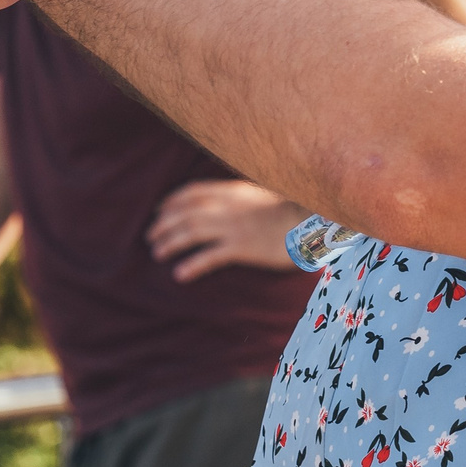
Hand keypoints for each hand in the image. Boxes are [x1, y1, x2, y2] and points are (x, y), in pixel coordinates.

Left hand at [147, 180, 305, 280]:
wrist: (313, 219)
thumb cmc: (293, 210)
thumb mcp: (265, 194)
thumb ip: (244, 196)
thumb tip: (230, 200)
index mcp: (235, 192)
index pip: (193, 192)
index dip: (172, 201)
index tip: (159, 211)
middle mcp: (230, 207)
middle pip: (185, 212)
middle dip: (164, 224)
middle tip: (151, 238)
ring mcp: (235, 226)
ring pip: (191, 231)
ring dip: (170, 242)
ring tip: (157, 253)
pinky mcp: (243, 247)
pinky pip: (210, 256)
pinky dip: (192, 265)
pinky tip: (180, 274)